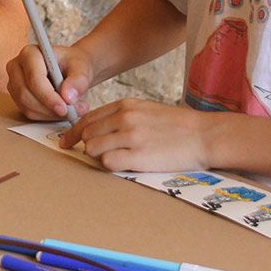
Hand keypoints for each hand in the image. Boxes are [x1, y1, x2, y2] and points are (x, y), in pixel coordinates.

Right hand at [5, 42, 92, 120]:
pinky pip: (29, 112)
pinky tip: (60, 111)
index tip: (64, 108)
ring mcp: (14, 83)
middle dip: (49, 108)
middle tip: (71, 113)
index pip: (34, 77)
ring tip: (71, 111)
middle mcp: (17, 67)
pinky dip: (46, 116)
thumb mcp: (82, 67)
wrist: (71, 69)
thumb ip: (78, 80)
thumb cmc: (74, 64)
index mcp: (30, 53)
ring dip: (49, 114)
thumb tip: (68, 97)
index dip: (47, 96)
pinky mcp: (17, 97)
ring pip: (27, 106)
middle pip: (26, 94)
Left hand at [60, 97, 216, 173]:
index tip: (66, 142)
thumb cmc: (177, 125)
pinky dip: (110, 165)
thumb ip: (123, 115)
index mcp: (126, 105)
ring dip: (98, 156)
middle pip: (86, 133)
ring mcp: (130, 136)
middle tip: (91, 154)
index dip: (73, 132)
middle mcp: (124, 118)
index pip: (87, 118)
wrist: (204, 135)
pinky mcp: (138, 156)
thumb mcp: (147, 110)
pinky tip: (123, 165)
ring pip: (92, 148)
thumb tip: (99, 128)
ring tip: (115, 158)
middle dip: (85, 145)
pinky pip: (108, 162)